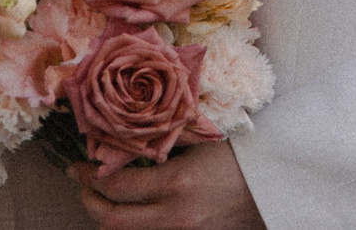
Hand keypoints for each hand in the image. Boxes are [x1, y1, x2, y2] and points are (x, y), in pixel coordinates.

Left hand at [69, 144, 264, 229]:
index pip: (116, 187)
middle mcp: (176, 217)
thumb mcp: (199, 141)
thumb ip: (162, 140)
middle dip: (90, 202)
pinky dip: (133, 228)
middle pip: (113, 222)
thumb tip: (122, 135)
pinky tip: (132, 212)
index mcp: (176, 184)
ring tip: (104, 199)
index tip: (77, 166)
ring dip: (109, 219)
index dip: (89, 177)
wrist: (277, 186)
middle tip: (84, 185)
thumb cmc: (240, 155)